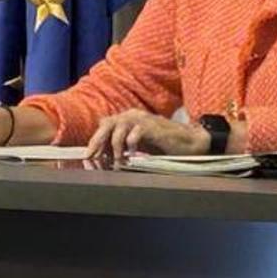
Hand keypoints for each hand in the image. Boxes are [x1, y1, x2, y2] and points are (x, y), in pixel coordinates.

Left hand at [86, 108, 210, 158]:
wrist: (188, 143)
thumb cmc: (162, 145)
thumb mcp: (137, 145)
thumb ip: (121, 146)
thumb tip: (102, 156)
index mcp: (127, 119)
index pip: (104, 126)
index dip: (95, 141)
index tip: (88, 157)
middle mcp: (132, 116)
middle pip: (107, 124)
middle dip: (97, 141)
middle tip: (93, 157)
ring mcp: (143, 119)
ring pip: (118, 127)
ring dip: (114, 147)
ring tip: (117, 161)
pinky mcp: (153, 126)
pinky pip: (135, 132)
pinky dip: (130, 145)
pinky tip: (133, 156)